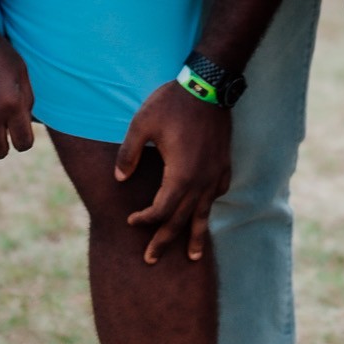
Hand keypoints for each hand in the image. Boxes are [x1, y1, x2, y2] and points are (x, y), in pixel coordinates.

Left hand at [115, 82, 230, 263]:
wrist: (209, 84)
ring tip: (192, 257)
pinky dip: (210, 204)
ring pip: (204, 212)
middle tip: (151, 260)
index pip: (161, 211)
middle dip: (165, 240)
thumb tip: (120, 179)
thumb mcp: (141, 125)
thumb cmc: (172, 104)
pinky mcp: (224, 162)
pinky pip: (218, 192)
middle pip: (181, 219)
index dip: (145, 220)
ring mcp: (215, 172)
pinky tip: (206, 209)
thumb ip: (128, 154)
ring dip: (196, 235)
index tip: (131, 221)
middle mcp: (201, 180)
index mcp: (180, 175)